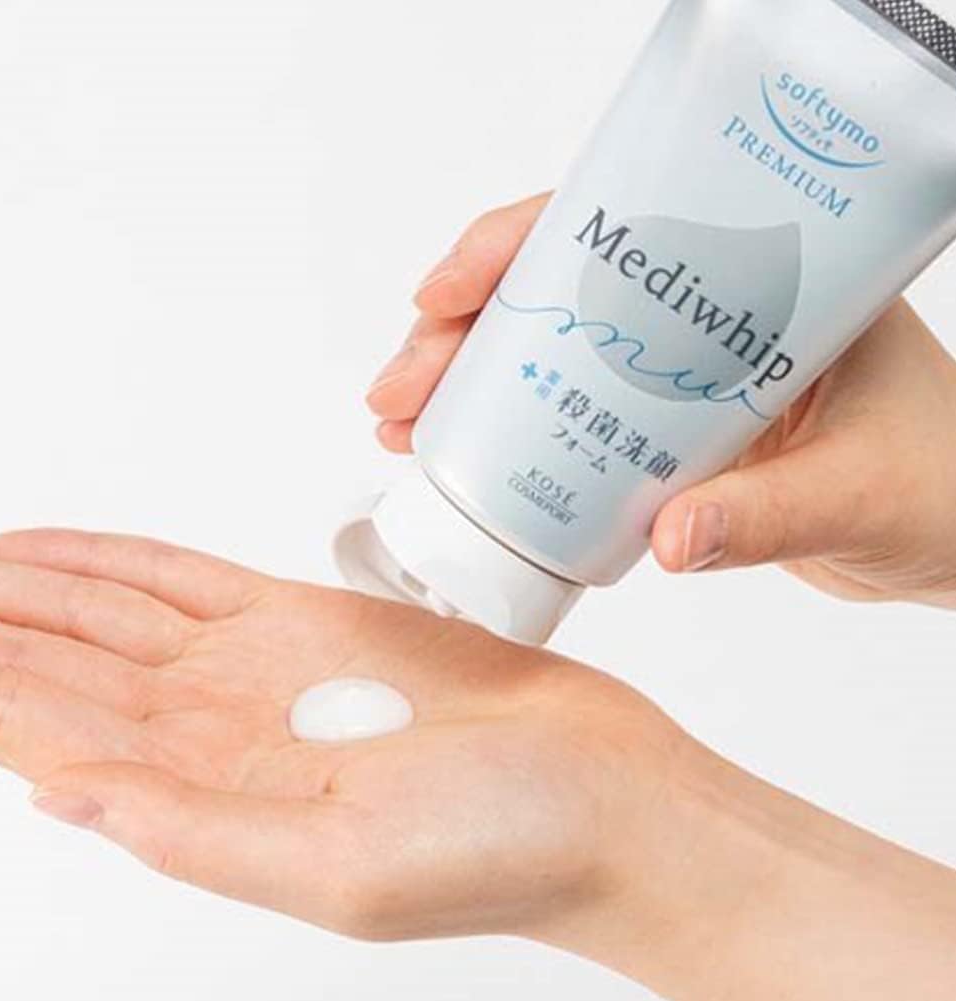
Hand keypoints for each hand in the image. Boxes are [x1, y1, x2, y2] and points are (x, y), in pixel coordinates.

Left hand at [0, 528, 685, 946]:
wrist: (601, 790)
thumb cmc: (502, 847)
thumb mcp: (340, 869)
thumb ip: (196, 832)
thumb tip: (66, 799)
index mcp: (212, 800)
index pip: (55, 740)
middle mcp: (221, 733)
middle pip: (67, 671)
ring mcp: (260, 670)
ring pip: (115, 619)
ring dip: (33, 594)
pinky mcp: (310, 621)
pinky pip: (190, 581)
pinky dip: (122, 563)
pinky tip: (67, 556)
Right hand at [367, 193, 955, 609]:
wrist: (953, 534)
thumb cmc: (938, 485)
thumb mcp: (855, 491)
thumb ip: (766, 516)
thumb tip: (668, 539)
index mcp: (758, 281)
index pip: (618, 230)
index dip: (516, 247)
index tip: (442, 296)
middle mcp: (705, 316)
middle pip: (556, 292)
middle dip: (458, 335)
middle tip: (397, 392)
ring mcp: (677, 374)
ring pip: (548, 352)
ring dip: (465, 385)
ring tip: (402, 428)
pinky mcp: (664, 433)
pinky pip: (570, 417)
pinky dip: (507, 436)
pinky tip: (457, 458)